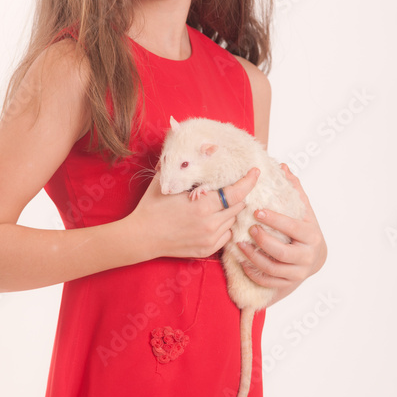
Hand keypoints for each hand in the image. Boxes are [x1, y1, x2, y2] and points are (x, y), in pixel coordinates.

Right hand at [129, 167, 260, 259]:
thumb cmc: (152, 207)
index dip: (248, 181)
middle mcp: (210, 224)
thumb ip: (183, 166)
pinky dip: (223, 226)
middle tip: (228, 188)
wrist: (141, 237)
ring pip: (232, 220)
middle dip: (236, 195)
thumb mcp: (166, 182)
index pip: (236, 192)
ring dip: (228, 211)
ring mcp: (209, 239)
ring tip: (213, 205)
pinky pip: (225, 235)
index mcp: (202, 205)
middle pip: (237, 206)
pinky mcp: (207, 250)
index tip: (255, 172)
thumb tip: (199, 147)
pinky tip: (209, 220)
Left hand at [236, 164, 326, 303]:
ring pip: (273, 269)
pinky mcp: (289, 284)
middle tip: (249, 229)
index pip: (292, 228)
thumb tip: (282, 166)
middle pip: (281, 252)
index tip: (257, 211)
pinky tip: (243, 262)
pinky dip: (254, 273)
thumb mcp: (303, 210)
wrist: (316, 257)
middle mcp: (307, 257)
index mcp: (311, 236)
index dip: (275, 220)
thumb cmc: (305, 229)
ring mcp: (298, 273)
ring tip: (240, 244)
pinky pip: (269, 282)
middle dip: (262, 241)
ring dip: (253, 257)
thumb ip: (293, 189)